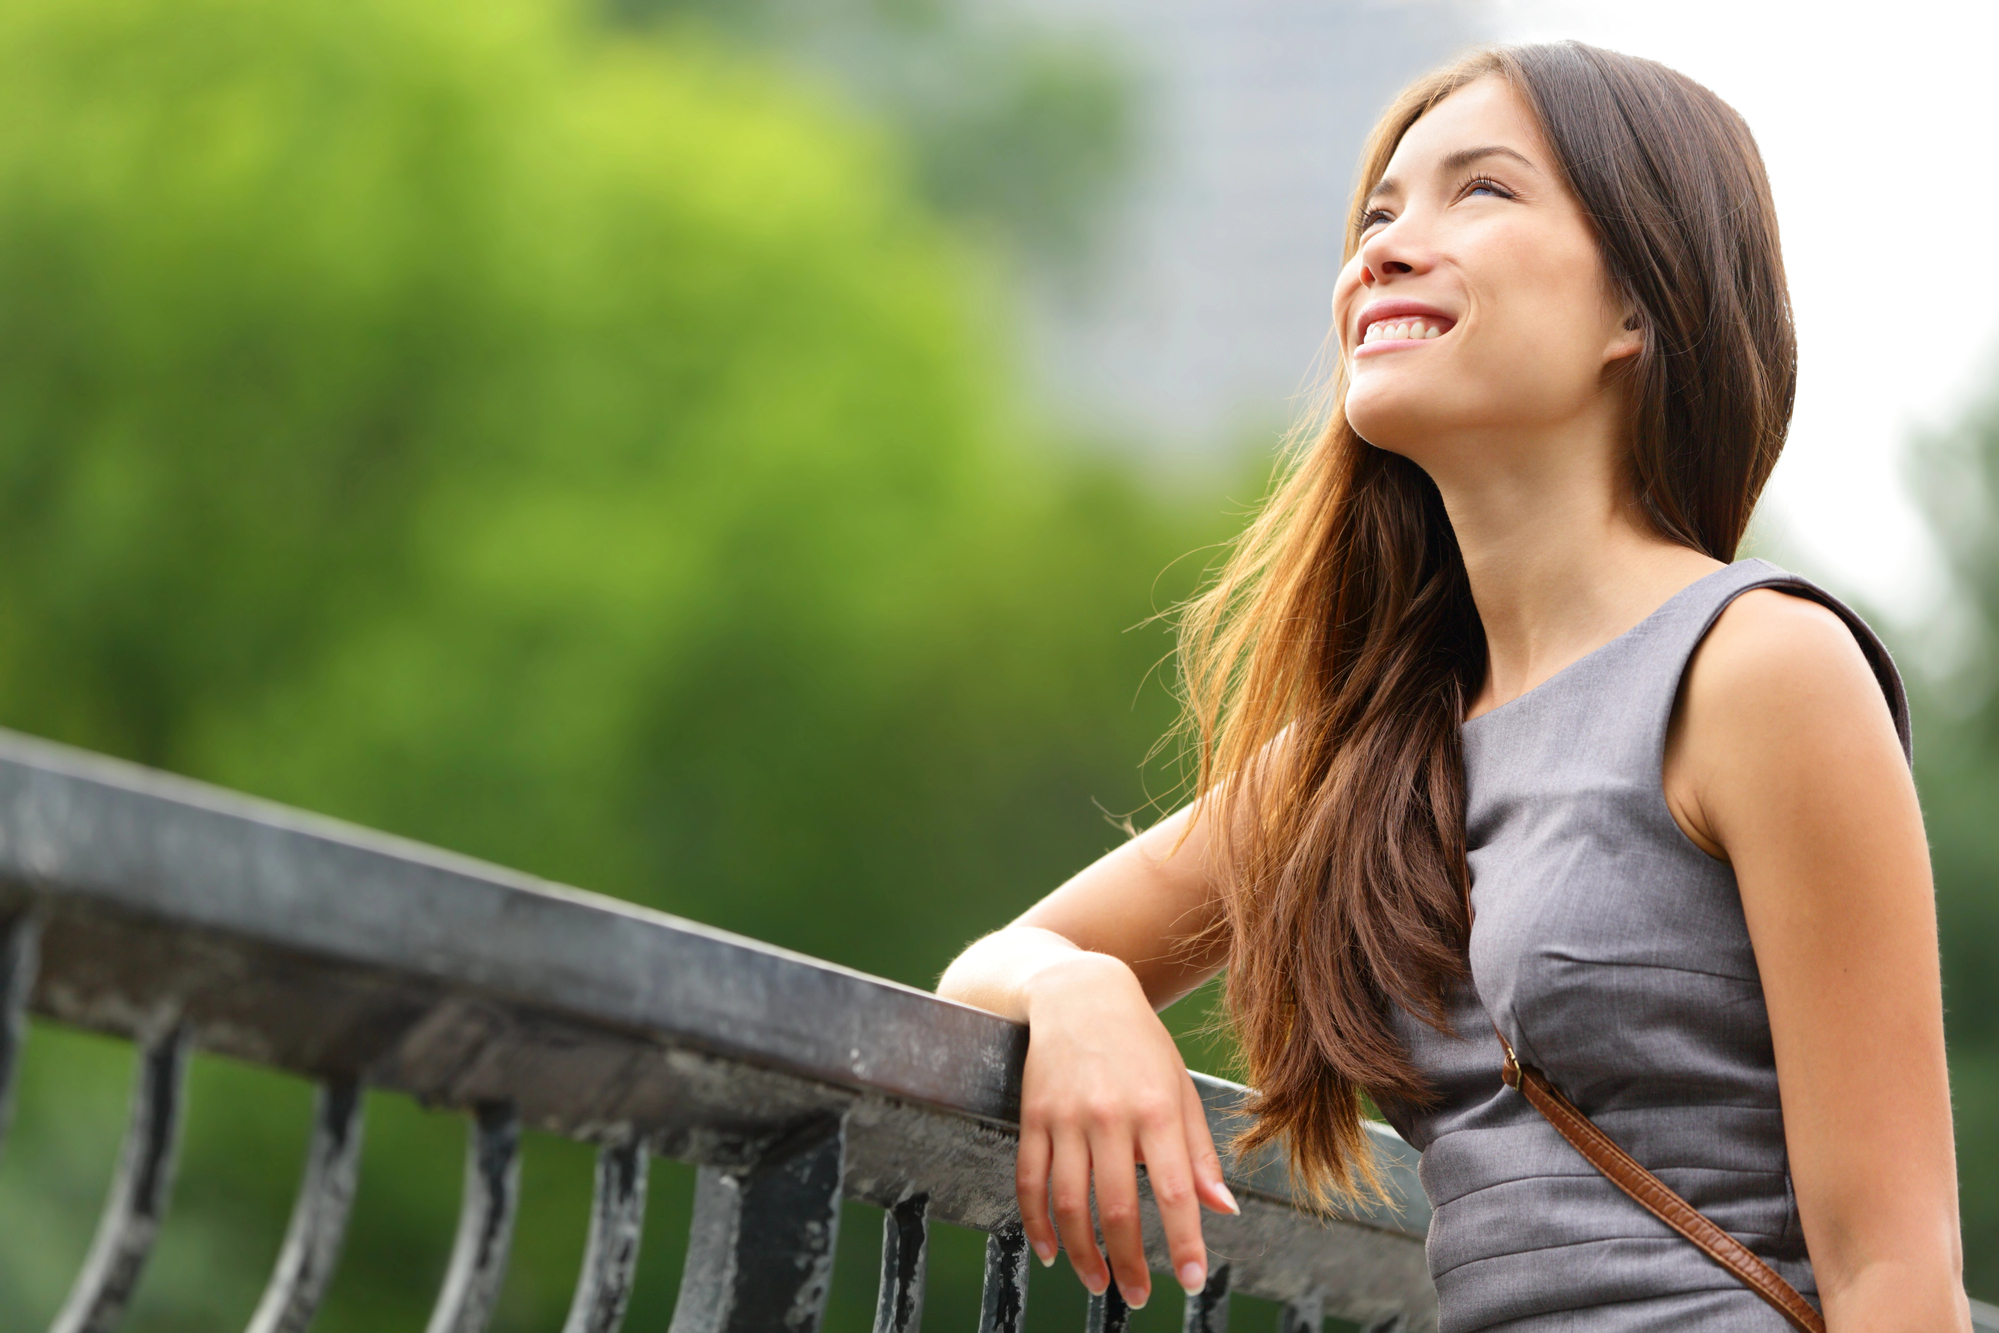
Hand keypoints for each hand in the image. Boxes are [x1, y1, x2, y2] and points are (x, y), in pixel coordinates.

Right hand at [1015, 951, 1239, 1308]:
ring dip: (1082, 1253)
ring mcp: (1066, 1115)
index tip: (1192, 1282)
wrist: (1080, 992)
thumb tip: (1223, 1210)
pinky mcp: (1032, 1115)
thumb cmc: (1141, 1044)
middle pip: (1115, 1207)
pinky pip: (1029, 1180)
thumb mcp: (1180, 1088)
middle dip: (1129, 1262)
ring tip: (1098, 1283)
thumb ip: (1199, 1153)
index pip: (1174, 1191)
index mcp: (1157, 1109)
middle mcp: (1110, 1115)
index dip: (1184, 1242)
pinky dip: (1037, 1223)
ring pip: (1068, 1202)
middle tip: (1139, 1297)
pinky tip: (1052, 1251)